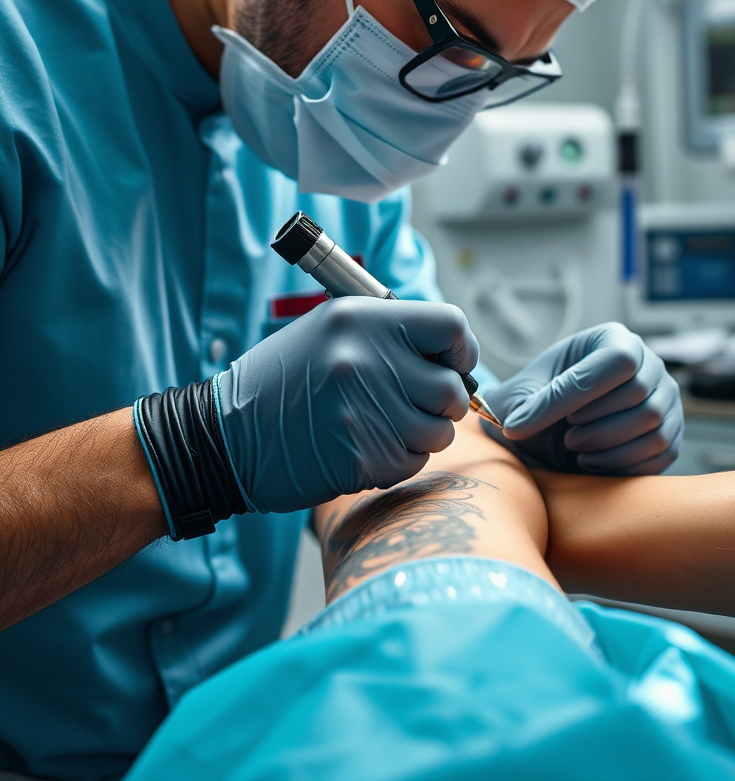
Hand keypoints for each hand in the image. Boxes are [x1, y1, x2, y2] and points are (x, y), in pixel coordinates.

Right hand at [217, 297, 478, 511]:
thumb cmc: (284, 381)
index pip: (452, 326)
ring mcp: (365, 410)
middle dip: (443, 402)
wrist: (225, 436)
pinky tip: (366, 447)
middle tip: (415, 404)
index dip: (463, 350)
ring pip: (439, 431)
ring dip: (423, 435)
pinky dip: (399, 460)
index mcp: (362, 319)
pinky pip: (414, 462)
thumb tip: (452, 353)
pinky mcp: (362, 457)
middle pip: (453, 387)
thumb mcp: (329, 329)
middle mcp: (366, 359)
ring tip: (385, 425)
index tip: (454, 364)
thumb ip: (389, 333)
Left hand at [480, 323, 682, 474]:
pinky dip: (622, 464)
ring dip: (607, 446)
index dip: (581, 394)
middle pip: (639, 394)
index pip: (617, 360)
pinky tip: (593, 462)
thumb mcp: (519, 399)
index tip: (554, 418)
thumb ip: (524, 406)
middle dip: (594, 424)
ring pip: (653, 424)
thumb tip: (520, 424)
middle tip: (567, 434)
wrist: (550, 433)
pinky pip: (661, 451)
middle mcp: (648, 363)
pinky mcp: (672, 432)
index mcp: (613, 339)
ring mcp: (666, 398)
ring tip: (577, 447)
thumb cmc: (536, 407)